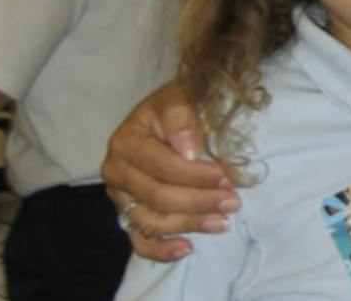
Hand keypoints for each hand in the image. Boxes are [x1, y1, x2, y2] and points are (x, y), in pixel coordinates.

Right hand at [101, 82, 238, 260]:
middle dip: (199, 201)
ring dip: (189, 224)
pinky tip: (187, 248)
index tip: (227, 177)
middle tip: (233, 201)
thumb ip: (181, 119)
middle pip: (158, 197)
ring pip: (151, 222)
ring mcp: (120, 197)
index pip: (163, 167)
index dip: (196, 175)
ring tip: (223, 222)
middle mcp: (117, 171)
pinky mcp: (127, 214)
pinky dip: (161, 250)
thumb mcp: (178, 99)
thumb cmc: (175, 105)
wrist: (166, 114)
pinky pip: (140, 241)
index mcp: (126, 142)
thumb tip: (189, 151)